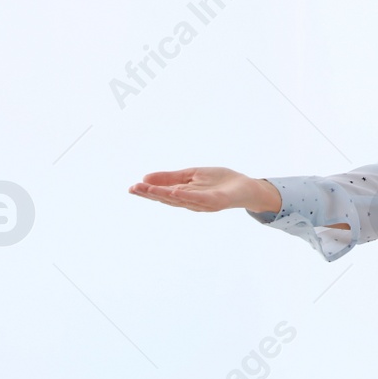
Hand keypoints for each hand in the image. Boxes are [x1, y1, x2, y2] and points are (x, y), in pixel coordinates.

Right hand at [129, 167, 281, 213]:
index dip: (147, 191)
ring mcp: (203, 203)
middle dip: (150, 193)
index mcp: (184, 195)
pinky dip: (186, 196)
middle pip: (167, 198)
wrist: (246, 187)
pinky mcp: (216, 202)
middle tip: (133, 188)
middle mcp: (191, 202)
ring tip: (148, 188)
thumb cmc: (220, 182)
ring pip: (180, 199)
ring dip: (163, 194)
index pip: (163, 193)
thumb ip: (171, 177)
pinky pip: (199, 199)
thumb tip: (146, 177)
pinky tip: (174, 192)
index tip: (132, 187)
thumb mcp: (192, 175)